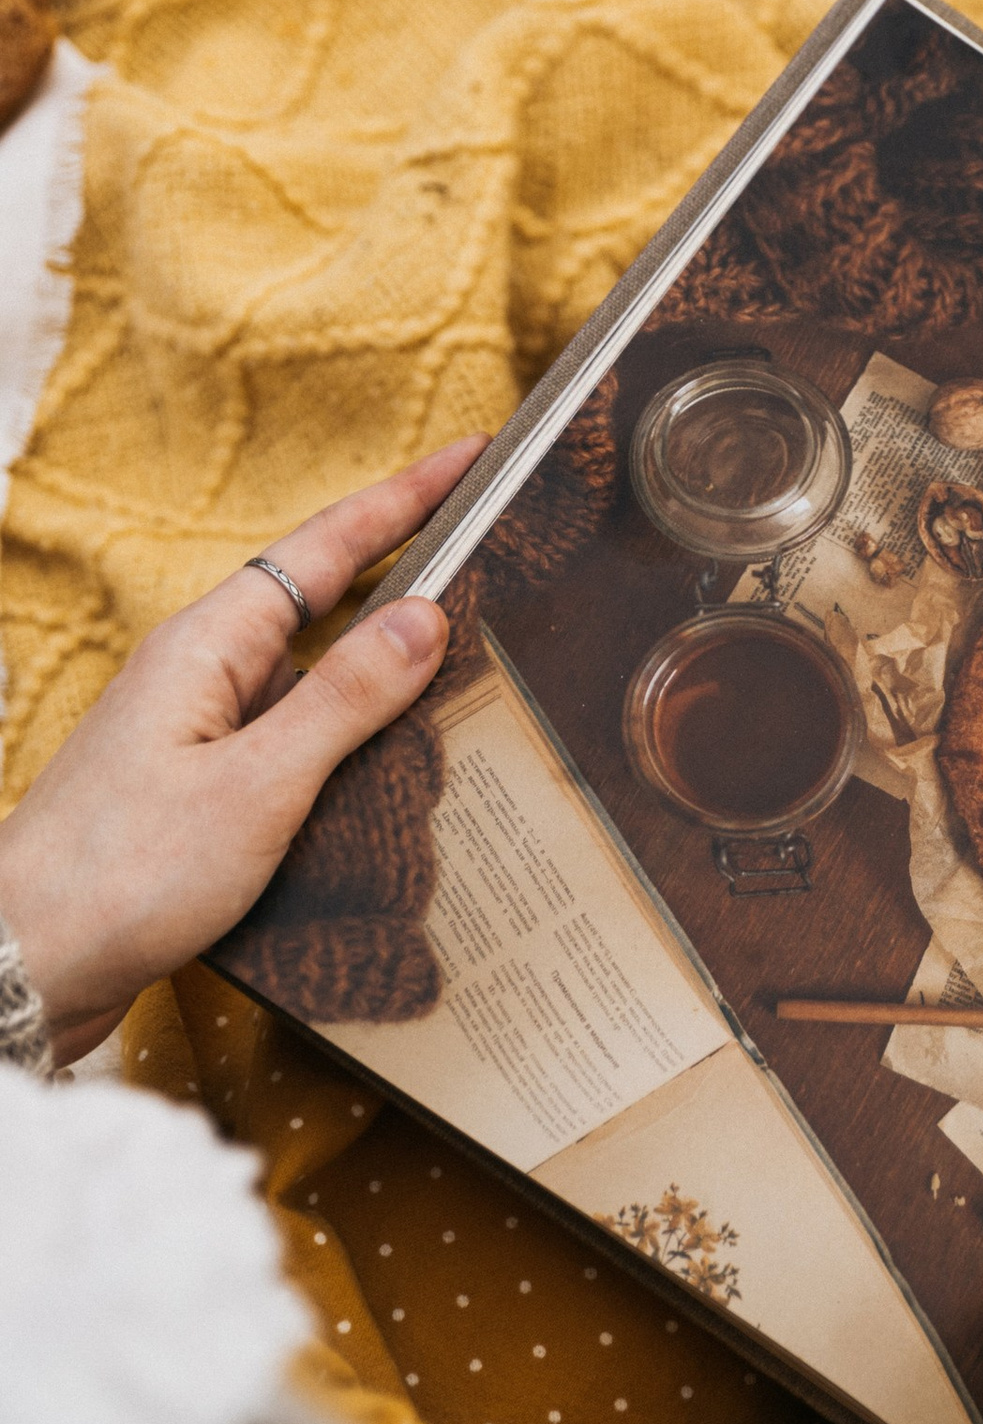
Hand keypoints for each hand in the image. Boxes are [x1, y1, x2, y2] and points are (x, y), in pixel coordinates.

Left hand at [0, 440, 483, 1062]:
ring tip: (475, 669)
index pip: (328, 546)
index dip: (406, 499)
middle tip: (495, 553)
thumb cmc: (121, 875)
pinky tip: (397, 776)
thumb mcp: (257, 784)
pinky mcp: (200, 796)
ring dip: (387, 677)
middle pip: (325, 604)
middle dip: (409, 576)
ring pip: (315, 682)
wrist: (25, 967)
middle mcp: (202, 677)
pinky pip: (297, 744)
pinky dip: (354, 745)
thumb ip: (346, 697)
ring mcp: (198, 736)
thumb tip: (428, 615)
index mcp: (209, 646)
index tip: (472, 456)